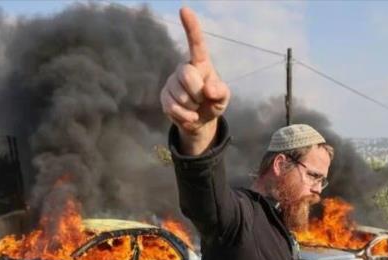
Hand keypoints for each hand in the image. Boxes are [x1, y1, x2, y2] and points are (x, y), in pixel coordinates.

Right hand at [160, 7, 229, 153]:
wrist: (200, 121)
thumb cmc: (212, 103)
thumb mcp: (222, 98)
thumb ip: (221, 92)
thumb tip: (209, 89)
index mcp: (200, 64)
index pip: (196, 43)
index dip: (191, 27)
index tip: (184, 9)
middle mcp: (184, 68)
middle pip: (187, 75)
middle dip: (198, 93)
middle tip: (203, 100)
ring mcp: (172, 81)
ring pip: (179, 94)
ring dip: (192, 107)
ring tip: (196, 107)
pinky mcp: (164, 96)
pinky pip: (172, 106)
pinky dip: (185, 116)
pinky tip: (190, 116)